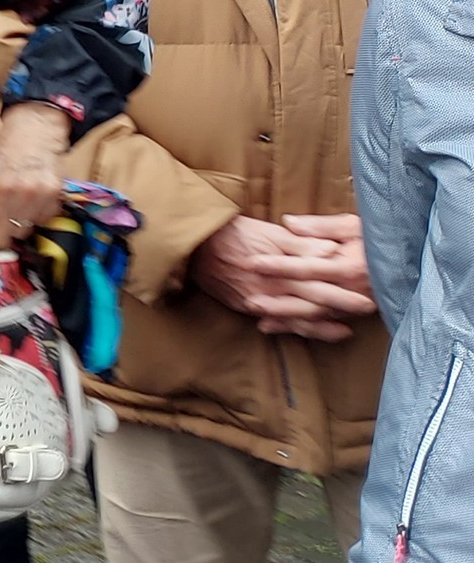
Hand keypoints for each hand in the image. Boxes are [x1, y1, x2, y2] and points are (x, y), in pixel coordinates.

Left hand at [0, 101, 69, 251]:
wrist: (35, 128)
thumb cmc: (2, 152)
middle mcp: (4, 191)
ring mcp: (30, 194)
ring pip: (21, 232)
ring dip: (17, 227)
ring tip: (16, 209)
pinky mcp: (52, 195)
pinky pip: (41, 222)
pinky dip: (36, 217)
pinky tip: (33, 201)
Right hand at [191, 215, 376, 341]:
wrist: (192, 246)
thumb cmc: (231, 232)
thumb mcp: (267, 231)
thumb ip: (300, 243)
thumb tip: (332, 252)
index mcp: (281, 265)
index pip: (320, 280)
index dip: (344, 287)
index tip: (369, 290)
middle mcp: (273, 287)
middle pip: (314, 301)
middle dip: (342, 307)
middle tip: (369, 310)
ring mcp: (260, 301)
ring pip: (297, 317)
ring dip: (321, 325)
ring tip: (345, 331)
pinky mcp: (248, 307)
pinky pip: (275, 322)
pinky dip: (292, 328)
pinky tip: (306, 330)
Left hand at [258, 212, 372, 336]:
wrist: (411, 262)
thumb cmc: (380, 238)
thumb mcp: (354, 226)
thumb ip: (321, 227)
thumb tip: (289, 223)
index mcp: (350, 266)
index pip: (309, 267)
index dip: (280, 265)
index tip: (253, 262)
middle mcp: (351, 290)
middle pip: (309, 298)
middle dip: (279, 301)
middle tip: (250, 299)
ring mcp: (351, 305)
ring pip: (314, 316)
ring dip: (285, 317)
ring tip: (257, 316)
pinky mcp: (349, 313)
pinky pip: (320, 324)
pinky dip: (296, 326)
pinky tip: (270, 326)